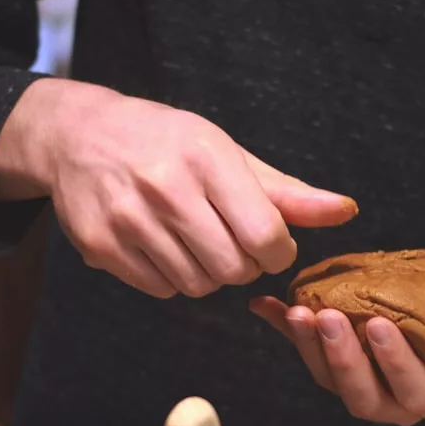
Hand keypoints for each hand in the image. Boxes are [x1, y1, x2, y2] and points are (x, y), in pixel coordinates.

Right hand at [0, 79, 357, 297]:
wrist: (78, 136)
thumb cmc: (166, 142)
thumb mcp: (228, 153)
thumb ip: (287, 192)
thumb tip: (346, 211)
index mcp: (206, 158)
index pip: (265, 235)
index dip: (277, 252)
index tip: (269, 241)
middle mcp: (165, 187)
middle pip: (233, 269)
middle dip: (243, 265)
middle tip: (230, 241)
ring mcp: (128, 219)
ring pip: (197, 285)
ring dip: (208, 273)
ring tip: (194, 240)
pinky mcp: (100, 246)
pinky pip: (161, 289)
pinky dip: (172, 278)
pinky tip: (163, 246)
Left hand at [250, 276, 424, 425]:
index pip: (415, 392)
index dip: (394, 364)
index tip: (378, 325)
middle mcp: (401, 405)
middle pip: (364, 398)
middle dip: (343, 360)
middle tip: (328, 316)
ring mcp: (367, 386)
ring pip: (332, 381)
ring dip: (310, 348)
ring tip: (296, 310)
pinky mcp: (342, 364)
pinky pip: (312, 354)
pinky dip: (288, 332)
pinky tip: (266, 306)